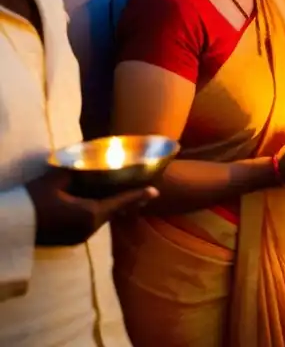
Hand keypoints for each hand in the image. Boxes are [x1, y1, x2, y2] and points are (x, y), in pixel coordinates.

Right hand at [27, 170, 157, 246]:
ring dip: (107, 206)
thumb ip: (77, 169)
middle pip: (112, 210)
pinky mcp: (69, 242)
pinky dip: (94, 213)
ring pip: (100, 218)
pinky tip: (91, 204)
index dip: (138, 195)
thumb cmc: (33, 201)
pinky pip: (89, 224)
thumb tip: (89, 158)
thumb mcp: (56, 179)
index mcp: (90, 213)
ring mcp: (79, 238)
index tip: (155, 191)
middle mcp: (89, 229)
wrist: (9, 227)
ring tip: (114, 193)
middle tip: (137, 189)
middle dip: (123, 200)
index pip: (120, 202)